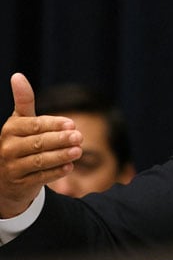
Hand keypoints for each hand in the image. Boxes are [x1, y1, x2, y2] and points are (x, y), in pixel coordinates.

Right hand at [0, 73, 82, 217]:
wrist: (6, 177)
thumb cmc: (20, 142)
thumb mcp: (21, 121)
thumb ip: (23, 101)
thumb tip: (17, 76)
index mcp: (10, 130)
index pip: (34, 125)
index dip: (53, 124)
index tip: (72, 123)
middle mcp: (7, 148)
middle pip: (38, 143)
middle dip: (60, 140)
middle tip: (79, 136)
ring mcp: (12, 167)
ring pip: (39, 161)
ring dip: (60, 156)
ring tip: (78, 151)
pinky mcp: (20, 184)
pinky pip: (40, 178)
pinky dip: (55, 172)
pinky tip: (69, 166)